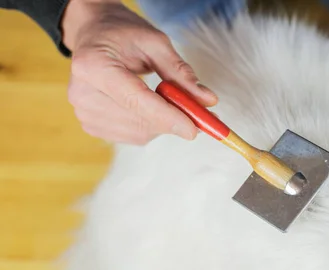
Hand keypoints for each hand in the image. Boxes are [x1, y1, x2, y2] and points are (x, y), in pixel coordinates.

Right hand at [61, 0, 216, 143]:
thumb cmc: (123, 35)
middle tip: (200, 113)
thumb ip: (181, 73)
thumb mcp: (155, 43)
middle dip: (174, 120)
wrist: (94, 36)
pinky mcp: (92, 126)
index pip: (135, 99)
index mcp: (93, 65)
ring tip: (170, 101)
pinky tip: (151, 108)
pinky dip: (151, 126)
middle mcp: (82, 94)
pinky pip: (133, 136)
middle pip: (140, 121)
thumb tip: (208, 101)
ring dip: (164, 124)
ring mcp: (85, 113)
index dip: (167, 117)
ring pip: (140, 133)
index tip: (194, 129)